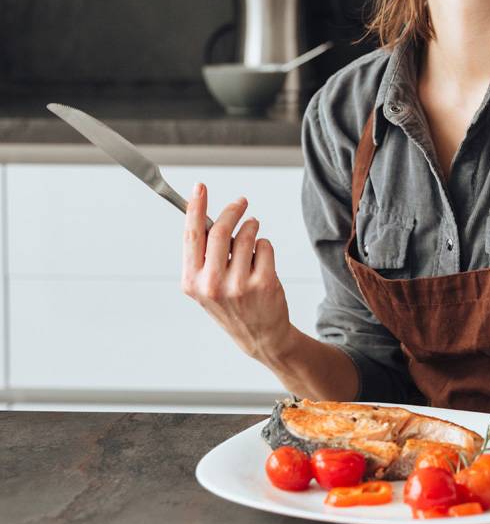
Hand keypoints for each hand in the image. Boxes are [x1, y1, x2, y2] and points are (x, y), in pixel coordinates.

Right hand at [181, 182, 291, 363]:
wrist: (260, 336)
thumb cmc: (232, 305)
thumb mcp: (206, 285)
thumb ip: (204, 255)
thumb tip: (205, 215)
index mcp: (191, 282)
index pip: (191, 236)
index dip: (195, 207)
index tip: (200, 187)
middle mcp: (211, 285)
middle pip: (220, 230)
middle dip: (233, 210)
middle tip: (241, 203)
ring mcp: (238, 285)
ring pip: (246, 236)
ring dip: (252, 229)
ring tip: (253, 236)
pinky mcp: (263, 283)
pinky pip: (265, 246)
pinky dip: (264, 246)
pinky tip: (262, 261)